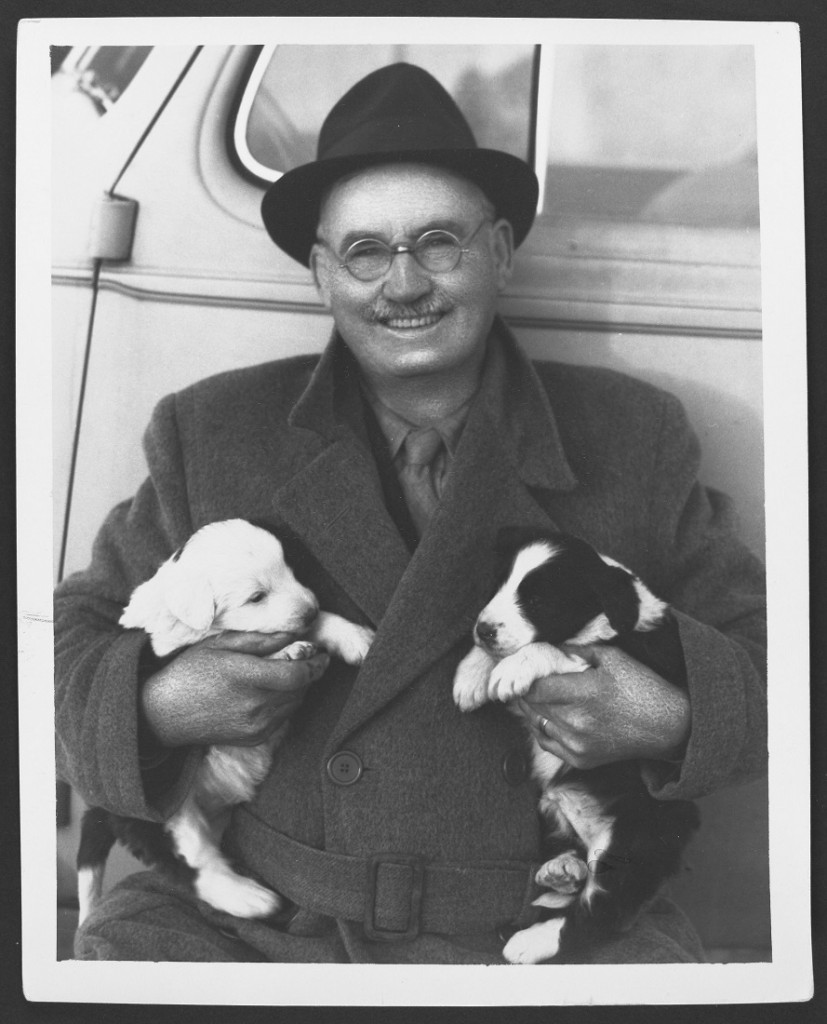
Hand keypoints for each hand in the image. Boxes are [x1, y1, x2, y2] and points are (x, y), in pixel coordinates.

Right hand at [140, 631, 329, 747]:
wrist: (163, 715)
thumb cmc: (189, 673)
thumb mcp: (222, 645)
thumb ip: (261, 641)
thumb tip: (293, 634)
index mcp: (247, 677)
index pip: (298, 674)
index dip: (316, 663)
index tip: (321, 653)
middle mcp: (255, 705)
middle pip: (301, 690)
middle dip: (310, 673)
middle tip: (308, 658)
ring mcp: (256, 725)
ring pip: (295, 705)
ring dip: (298, 688)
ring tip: (288, 672)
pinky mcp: (253, 738)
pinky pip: (282, 719)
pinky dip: (285, 704)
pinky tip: (271, 692)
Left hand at [515, 644, 689, 768]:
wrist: (667, 726)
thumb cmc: (641, 687)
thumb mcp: (612, 658)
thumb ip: (576, 651)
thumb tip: (549, 649)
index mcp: (583, 693)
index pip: (534, 687)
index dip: (525, 677)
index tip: (526, 669)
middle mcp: (576, 722)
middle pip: (531, 705)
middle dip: (527, 690)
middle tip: (527, 680)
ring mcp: (577, 744)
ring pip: (535, 723)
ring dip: (532, 708)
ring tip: (537, 696)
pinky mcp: (580, 759)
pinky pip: (546, 743)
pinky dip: (541, 728)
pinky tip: (546, 715)